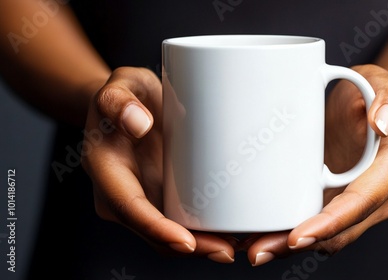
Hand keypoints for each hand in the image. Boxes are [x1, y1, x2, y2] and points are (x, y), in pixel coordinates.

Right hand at [81, 67, 235, 262]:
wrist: (129, 106)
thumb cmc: (124, 96)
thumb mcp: (118, 86)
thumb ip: (118, 100)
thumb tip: (139, 123)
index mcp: (106, 171)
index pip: (129, 208)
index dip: (157, 229)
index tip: (187, 241)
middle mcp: (121, 195)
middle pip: (153, 232)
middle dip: (189, 247)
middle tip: (226, 250)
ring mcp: (143, 200)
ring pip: (169, 235)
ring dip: (201, 246)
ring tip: (236, 245)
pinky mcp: (162, 198)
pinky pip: (181, 223)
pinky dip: (204, 233)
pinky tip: (231, 233)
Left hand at [242, 64, 387, 265]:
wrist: (359, 103)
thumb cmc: (369, 93)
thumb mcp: (381, 83)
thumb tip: (383, 124)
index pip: (360, 204)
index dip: (331, 224)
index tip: (299, 235)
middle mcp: (373, 196)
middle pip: (337, 232)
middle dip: (298, 245)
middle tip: (258, 250)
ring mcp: (350, 203)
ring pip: (321, 236)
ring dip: (286, 246)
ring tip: (249, 248)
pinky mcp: (330, 200)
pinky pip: (311, 224)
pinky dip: (284, 233)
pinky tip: (255, 235)